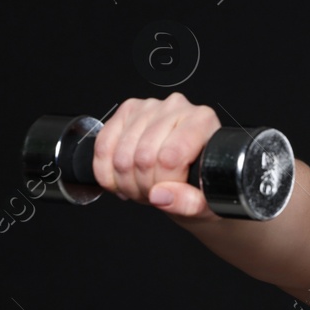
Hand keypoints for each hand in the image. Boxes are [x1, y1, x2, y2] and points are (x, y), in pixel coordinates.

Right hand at [89, 92, 220, 217]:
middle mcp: (176, 107)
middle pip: (143, 158)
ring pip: (120, 157)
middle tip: (155, 194)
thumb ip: (189, 202)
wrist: (190, 172)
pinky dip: (106, 173)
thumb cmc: (201, 181)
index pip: (169, 158)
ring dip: (126, 183)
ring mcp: (148, 107)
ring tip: (143, 187)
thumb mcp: (207, 200)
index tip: (170, 192)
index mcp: (202, 121)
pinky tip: (121, 179)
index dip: (165, 184)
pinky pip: (103, 147)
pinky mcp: (126, 112)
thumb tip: (160, 195)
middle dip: (145, 187)